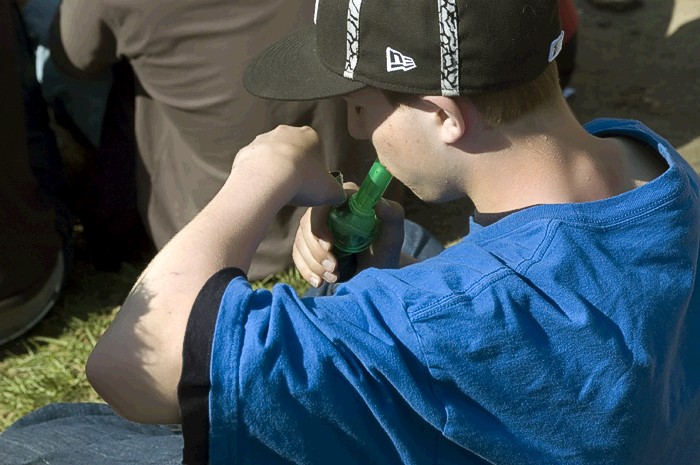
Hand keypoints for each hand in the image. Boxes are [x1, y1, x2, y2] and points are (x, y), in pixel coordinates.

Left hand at [230, 125, 345, 206]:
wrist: (268, 178)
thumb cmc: (304, 180)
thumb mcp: (330, 191)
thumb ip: (337, 192)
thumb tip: (339, 196)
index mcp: (309, 135)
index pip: (315, 148)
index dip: (314, 166)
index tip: (311, 182)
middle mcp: (285, 131)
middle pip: (292, 148)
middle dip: (292, 164)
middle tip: (294, 186)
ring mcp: (262, 139)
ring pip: (271, 154)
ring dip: (274, 168)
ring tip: (276, 189)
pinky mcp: (245, 150)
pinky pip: (254, 163)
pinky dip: (257, 173)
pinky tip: (261, 188)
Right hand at [292, 185, 404, 287]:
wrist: (377, 272)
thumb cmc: (387, 249)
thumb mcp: (393, 234)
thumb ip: (393, 215)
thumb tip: (379, 203)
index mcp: (345, 198)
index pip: (323, 204)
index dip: (320, 224)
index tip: (330, 246)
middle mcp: (327, 209)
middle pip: (307, 225)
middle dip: (316, 251)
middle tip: (334, 269)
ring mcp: (315, 228)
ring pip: (300, 242)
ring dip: (313, 263)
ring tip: (334, 277)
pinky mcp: (308, 245)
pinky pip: (297, 256)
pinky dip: (306, 271)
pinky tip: (319, 282)